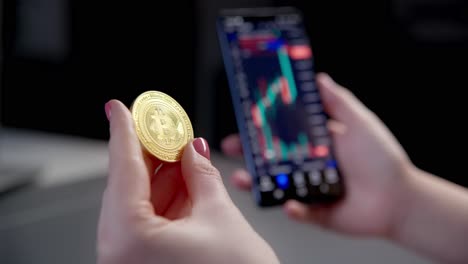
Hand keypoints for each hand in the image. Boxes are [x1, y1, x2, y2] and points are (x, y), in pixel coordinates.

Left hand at [97, 100, 278, 263]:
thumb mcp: (220, 217)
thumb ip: (203, 176)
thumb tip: (193, 150)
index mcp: (129, 240)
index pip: (123, 169)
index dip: (124, 131)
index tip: (119, 108)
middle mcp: (120, 255)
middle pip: (128, 186)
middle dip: (148, 151)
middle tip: (160, 124)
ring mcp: (131, 262)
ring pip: (138, 204)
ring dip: (159, 174)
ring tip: (178, 148)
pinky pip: (148, 223)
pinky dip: (164, 199)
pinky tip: (181, 178)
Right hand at [222, 73, 413, 237]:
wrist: (400, 199)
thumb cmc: (383, 159)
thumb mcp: (360, 123)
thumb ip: (338, 102)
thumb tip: (319, 78)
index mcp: (316, 143)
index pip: (282, 131)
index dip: (262, 126)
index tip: (245, 119)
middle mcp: (308, 165)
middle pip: (271, 157)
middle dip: (248, 153)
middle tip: (231, 148)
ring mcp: (309, 188)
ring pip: (276, 184)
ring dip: (257, 182)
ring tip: (244, 178)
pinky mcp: (316, 212)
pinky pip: (298, 211)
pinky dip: (292, 209)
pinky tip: (289, 204)